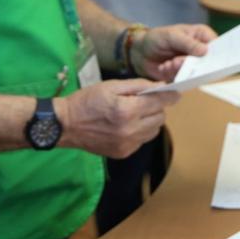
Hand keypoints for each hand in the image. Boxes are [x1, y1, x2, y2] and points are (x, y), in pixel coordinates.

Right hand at [55, 78, 180, 159]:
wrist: (65, 125)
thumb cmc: (87, 101)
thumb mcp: (111, 86)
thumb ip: (138, 85)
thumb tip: (161, 86)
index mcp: (127, 110)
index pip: (161, 102)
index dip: (169, 95)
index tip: (173, 92)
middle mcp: (130, 130)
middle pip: (160, 117)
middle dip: (156, 107)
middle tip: (142, 101)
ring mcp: (128, 144)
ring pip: (154, 130)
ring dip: (149, 120)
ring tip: (133, 113)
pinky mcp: (124, 152)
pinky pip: (142, 140)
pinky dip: (140, 132)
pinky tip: (125, 125)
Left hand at [133, 23, 216, 80]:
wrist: (141, 52)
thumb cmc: (157, 38)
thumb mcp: (171, 36)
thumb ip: (188, 43)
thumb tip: (206, 51)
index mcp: (202, 36)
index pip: (217, 46)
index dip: (218, 54)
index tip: (209, 59)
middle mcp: (201, 52)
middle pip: (208, 63)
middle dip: (192, 64)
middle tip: (176, 61)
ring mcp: (193, 65)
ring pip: (196, 73)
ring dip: (180, 70)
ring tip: (167, 64)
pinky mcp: (185, 76)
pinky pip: (185, 81)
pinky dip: (173, 75)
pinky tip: (163, 67)